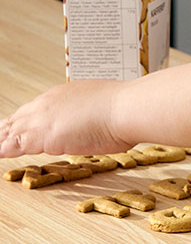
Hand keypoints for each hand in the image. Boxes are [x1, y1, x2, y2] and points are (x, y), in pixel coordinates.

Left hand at [0, 80, 132, 157]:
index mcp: (64, 94)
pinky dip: (1, 149)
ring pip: (9, 130)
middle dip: (5, 130)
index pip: (36, 110)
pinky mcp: (38, 136)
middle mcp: (49, 102)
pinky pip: (10, 145)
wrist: (125, 108)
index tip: (16, 129)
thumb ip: (93, 116)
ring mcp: (42, 118)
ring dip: (1, 138)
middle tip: (0, 136)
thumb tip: (97, 124)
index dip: (24, 121)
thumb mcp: (106, 108)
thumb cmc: (125, 110)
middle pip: (18, 118)